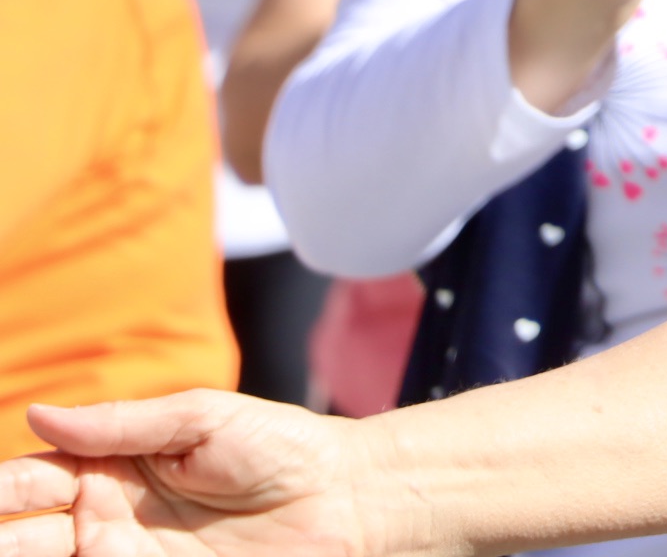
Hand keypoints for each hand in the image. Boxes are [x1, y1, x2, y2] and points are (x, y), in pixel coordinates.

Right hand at [0, 392, 398, 556]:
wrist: (344, 499)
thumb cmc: (278, 446)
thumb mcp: (199, 419)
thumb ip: (119, 423)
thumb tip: (36, 412)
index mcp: (109, 466)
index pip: (29, 480)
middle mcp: (105, 519)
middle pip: (26, 535)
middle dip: (1, 537)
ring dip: (20, 554)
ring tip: (5, 549)